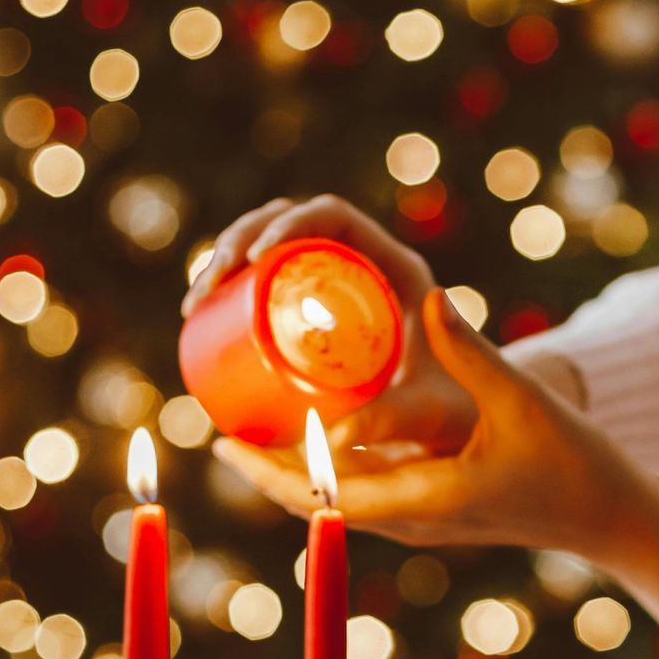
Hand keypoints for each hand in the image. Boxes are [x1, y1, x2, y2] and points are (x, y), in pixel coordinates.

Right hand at [183, 194, 475, 451]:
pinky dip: (232, 288)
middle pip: (290, 224)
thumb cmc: (457, 415)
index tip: (251, 260)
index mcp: (396, 268)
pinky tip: (202, 310)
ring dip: (225, 262)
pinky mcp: (318, 314)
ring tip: (194, 306)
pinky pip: (270, 284)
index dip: (287, 224)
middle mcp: (366, 267)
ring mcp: (339, 289)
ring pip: (273, 252)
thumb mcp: (429, 412)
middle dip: (236, 243)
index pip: (334, 217)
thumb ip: (395, 420)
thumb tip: (336, 441)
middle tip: (203, 291)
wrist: (463, 425)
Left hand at [213, 290, 658, 641]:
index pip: (323, 494)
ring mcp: (424, 521)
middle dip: (265, 471)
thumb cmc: (578, 465)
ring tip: (254, 434)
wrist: (615, 520)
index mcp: (423, 502)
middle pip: (317, 503)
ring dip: (294, 473)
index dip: (269, 469)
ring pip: (339, 501)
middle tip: (220, 432)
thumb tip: (429, 296)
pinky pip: (366, 494)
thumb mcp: (524, 400)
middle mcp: (413, 521)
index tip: (225, 441)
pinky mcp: (437, 511)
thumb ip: (473, 351)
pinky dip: (330, 472)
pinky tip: (320, 440)